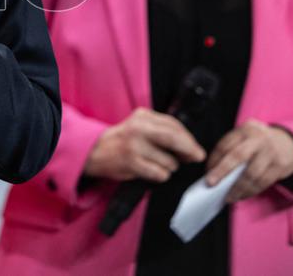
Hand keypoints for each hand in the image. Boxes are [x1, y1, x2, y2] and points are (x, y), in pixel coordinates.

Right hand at [84, 108, 205, 182]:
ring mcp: (134, 145)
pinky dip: (161, 175)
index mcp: (143, 116)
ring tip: (158, 165)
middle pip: (174, 138)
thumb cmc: (124, 140)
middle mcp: (138, 127)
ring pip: (169, 160)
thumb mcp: (140, 126)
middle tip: (197, 158)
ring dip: (170, 167)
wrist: (95, 151)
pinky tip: (153, 172)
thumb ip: (162, 130)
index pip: (174, 125)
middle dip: (189, 150)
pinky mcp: (131, 162)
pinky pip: (159, 173)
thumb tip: (191, 146)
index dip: (189, 138)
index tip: (196, 149)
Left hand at [205, 120, 292, 203]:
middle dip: (222, 171)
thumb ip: (231, 148)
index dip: (214, 160)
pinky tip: (242, 195)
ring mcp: (271, 152)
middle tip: (211, 184)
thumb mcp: (245, 137)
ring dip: (238, 188)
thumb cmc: (258, 143)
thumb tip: (212, 169)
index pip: (226, 145)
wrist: (289, 143)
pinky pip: (263, 183)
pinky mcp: (280, 166)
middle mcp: (258, 139)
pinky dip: (251, 191)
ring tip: (228, 197)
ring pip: (251, 174)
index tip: (207, 173)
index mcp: (245, 129)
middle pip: (238, 156)